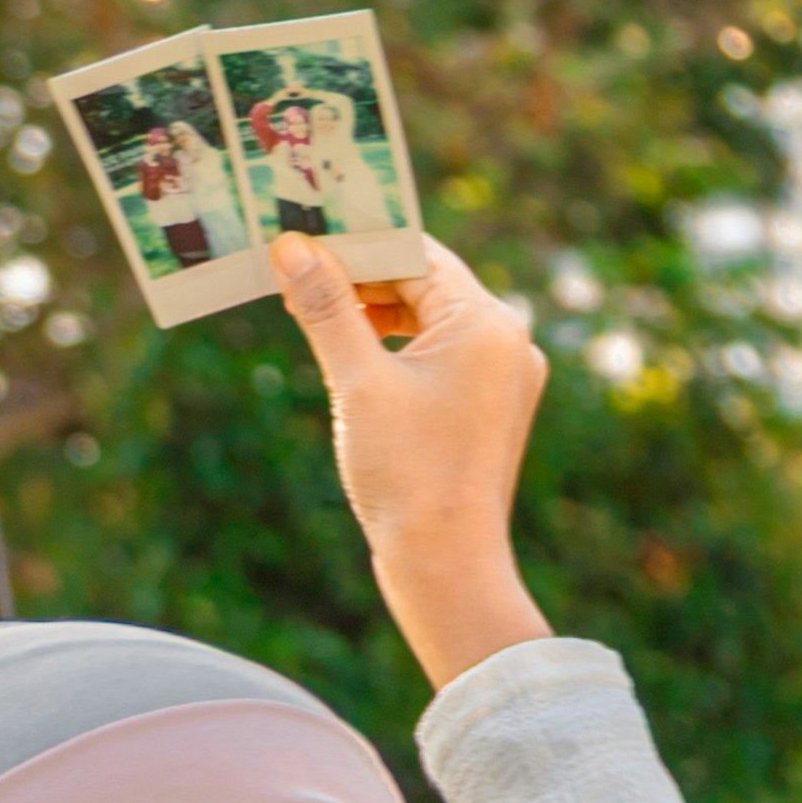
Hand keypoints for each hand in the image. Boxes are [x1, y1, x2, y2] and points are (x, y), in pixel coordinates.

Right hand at [270, 234, 550, 687]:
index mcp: (487, 323)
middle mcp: (508, 342)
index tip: (304, 234)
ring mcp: (503, 378)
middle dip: (360, 277)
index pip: (417, 254)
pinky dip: (396, 349)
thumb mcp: (357, 383)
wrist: (448, 568)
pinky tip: (350, 356)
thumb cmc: (407, 476)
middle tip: (295, 271)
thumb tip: (293, 248)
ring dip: (374, 313)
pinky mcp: (488, 410)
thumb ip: (326, 308)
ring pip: (431, 321)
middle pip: (425, 284)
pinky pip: (440, 358)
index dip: (357, 241)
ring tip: (311, 312)